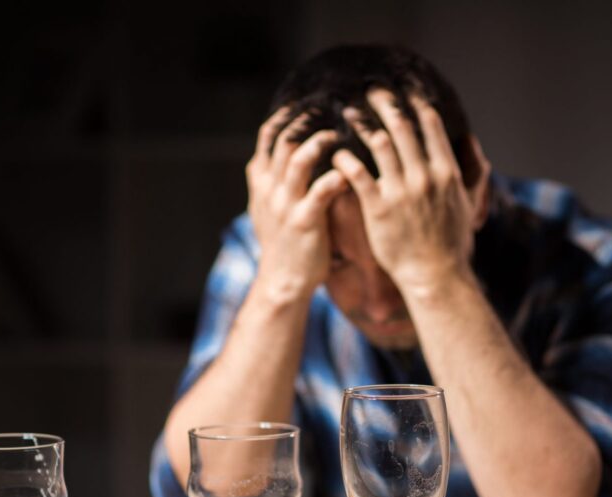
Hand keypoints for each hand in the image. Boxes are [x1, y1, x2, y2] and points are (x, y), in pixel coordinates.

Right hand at [246, 108, 348, 296]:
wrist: (282, 281)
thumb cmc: (283, 243)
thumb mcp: (266, 207)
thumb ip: (272, 178)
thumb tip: (281, 150)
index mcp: (261, 181)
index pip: (268, 134)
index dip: (288, 114)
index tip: (309, 101)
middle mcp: (270, 189)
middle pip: (284, 139)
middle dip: (307, 119)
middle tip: (330, 108)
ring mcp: (285, 205)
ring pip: (298, 160)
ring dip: (320, 142)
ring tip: (338, 135)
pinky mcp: (304, 222)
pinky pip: (320, 191)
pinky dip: (336, 176)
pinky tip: (350, 171)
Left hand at [331, 90, 490, 291]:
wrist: (436, 276)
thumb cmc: (452, 244)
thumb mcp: (470, 205)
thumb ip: (474, 173)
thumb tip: (474, 143)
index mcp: (446, 172)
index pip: (429, 125)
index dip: (414, 104)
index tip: (402, 93)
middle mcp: (424, 176)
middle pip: (401, 126)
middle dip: (384, 103)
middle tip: (370, 90)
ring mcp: (401, 191)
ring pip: (378, 143)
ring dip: (361, 123)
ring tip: (347, 113)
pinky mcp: (378, 208)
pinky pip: (357, 174)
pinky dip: (345, 159)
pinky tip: (337, 153)